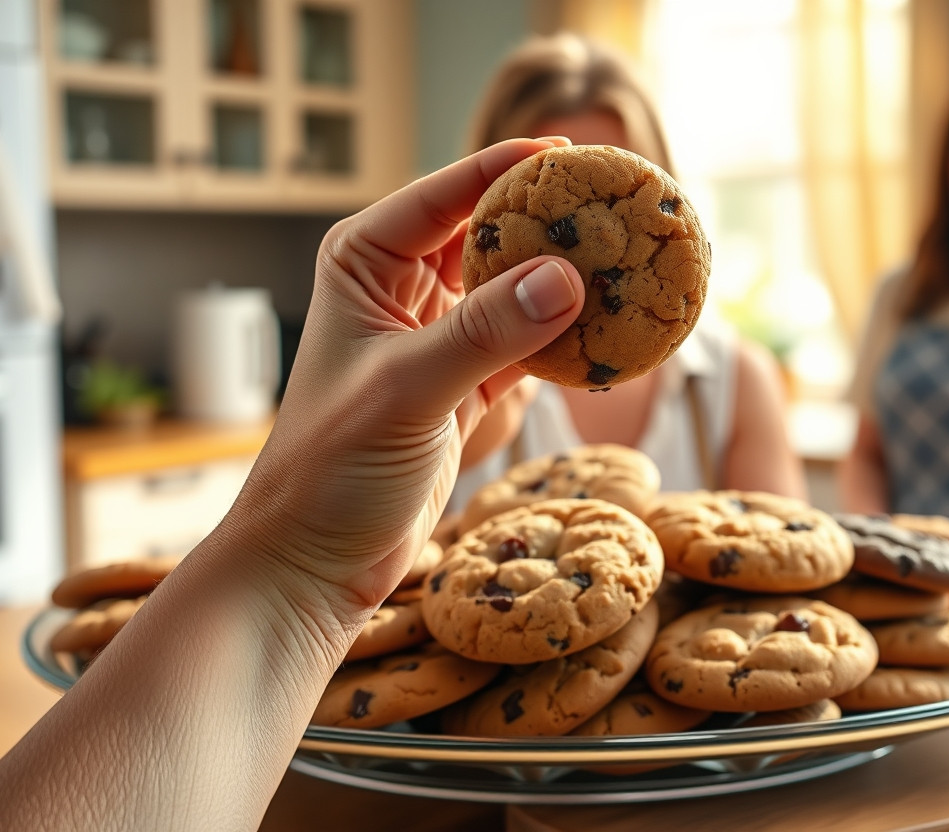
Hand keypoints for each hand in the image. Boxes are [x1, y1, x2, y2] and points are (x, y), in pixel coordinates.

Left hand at [223, 139, 583, 627]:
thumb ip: (484, 332)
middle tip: (622, 207)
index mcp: (366, 261)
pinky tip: (615, 330)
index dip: (511, 169)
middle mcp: (402, 285)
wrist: (315, 560)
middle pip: (491, 232)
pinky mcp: (467, 381)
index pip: (448, 194)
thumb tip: (566, 278)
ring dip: (568, 281)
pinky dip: (569, 339)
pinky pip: (530, 343)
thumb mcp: (407, 391)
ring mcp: (439, 333)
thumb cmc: (331, 470)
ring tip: (633, 262)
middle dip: (554, 222)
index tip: (578, 154)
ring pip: (517, 287)